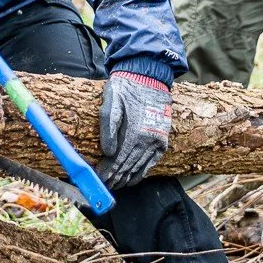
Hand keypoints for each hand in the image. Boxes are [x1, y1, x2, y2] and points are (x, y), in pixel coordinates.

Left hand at [97, 71, 171, 189]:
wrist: (149, 77)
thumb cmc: (126, 87)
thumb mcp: (111, 102)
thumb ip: (108, 128)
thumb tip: (107, 153)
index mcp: (134, 132)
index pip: (117, 160)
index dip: (107, 172)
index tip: (99, 180)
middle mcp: (148, 140)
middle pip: (128, 166)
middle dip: (115, 177)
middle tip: (105, 185)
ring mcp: (157, 141)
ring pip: (140, 167)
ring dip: (127, 178)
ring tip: (117, 185)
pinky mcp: (163, 140)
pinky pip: (152, 162)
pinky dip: (142, 172)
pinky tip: (134, 178)